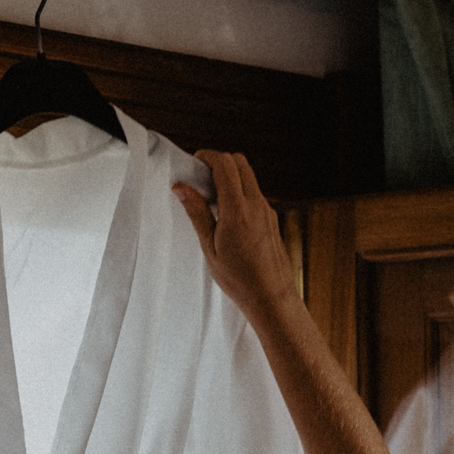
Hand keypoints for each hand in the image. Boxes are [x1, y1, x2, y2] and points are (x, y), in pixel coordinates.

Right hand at [172, 151, 295, 322]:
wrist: (271, 297)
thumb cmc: (240, 279)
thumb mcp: (209, 248)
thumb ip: (197, 213)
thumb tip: (182, 188)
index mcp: (238, 210)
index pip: (225, 164)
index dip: (208, 156)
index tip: (195, 163)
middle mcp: (256, 205)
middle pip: (240, 162)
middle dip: (220, 162)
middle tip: (202, 178)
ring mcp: (267, 210)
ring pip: (249, 177)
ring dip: (230, 177)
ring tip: (212, 199)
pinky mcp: (271, 219)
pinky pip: (255, 194)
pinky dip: (240, 192)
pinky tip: (227, 214)